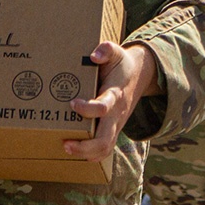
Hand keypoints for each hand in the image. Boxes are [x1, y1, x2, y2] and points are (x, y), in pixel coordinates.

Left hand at [64, 42, 157, 161]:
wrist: (139, 75)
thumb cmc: (121, 64)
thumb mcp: (116, 52)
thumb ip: (106, 50)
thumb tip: (94, 56)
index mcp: (115, 95)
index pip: (103, 107)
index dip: (87, 109)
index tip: (72, 103)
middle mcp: (116, 114)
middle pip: (105, 139)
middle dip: (84, 146)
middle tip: (65, 142)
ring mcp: (116, 125)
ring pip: (105, 148)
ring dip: (85, 153)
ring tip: (66, 147)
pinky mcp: (114, 130)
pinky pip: (105, 149)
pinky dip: (91, 155)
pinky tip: (75, 152)